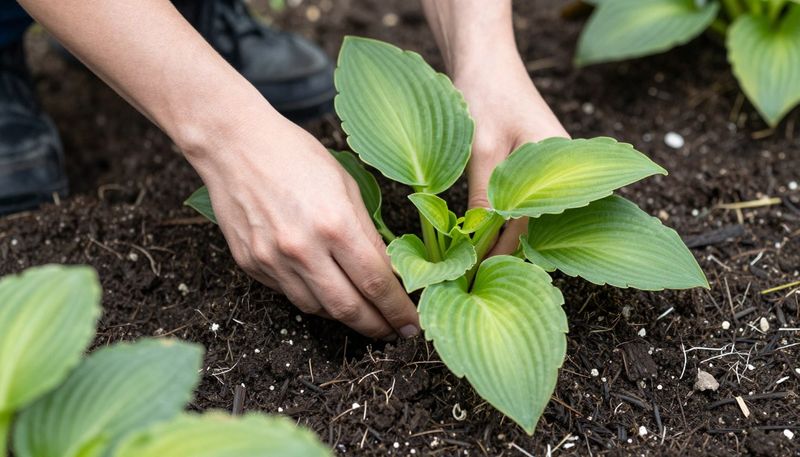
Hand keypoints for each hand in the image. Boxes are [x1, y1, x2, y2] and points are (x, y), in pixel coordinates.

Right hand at [190, 114, 418, 339]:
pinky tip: (325, 288)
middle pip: (349, 308)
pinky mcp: (251, 265)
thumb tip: (389, 273)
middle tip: (393, 332)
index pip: (377, 283)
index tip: (412, 325)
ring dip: (345, 315)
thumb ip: (368, 233)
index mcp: (335, 225)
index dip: (398, 310)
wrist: (234, 145)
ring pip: (318, 309)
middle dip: (377, 326)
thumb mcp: (346, 185)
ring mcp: (273, 261)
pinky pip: (289, 294)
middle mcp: (303, 249)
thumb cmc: (296, 155)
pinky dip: (312, 297)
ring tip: (362, 310)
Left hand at [454, 51, 568, 255]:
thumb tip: (477, 242)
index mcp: (559, 167)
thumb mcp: (480, 149)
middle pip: (535, 224)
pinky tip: (484, 233)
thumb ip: (484, 196)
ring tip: (475, 263)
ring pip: (527, 214)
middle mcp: (562, 171)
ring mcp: (548, 168)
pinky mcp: (532, 165)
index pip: (530, 225)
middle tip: (473, 277)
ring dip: (503, 236)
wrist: (484, 58)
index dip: (502, 253)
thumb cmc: (484, 95)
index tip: (476, 275)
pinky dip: (502, 216)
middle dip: (506, 251)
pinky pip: (521, 199)